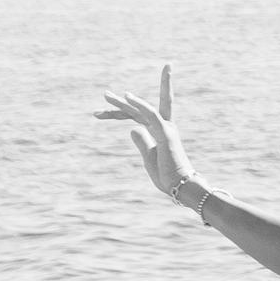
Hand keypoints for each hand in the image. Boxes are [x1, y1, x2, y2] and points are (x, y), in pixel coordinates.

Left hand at [97, 65, 196, 201]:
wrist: (181, 185)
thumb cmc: (167, 174)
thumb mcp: (149, 156)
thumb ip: (142, 141)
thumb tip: (133, 129)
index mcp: (159, 131)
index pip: (137, 116)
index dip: (120, 113)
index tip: (98, 113)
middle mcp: (163, 125)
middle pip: (138, 110)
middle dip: (122, 102)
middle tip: (105, 95)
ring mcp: (165, 128)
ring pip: (141, 110)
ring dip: (124, 102)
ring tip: (106, 96)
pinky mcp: (165, 133)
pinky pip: (151, 114)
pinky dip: (140, 104)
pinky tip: (127, 97)